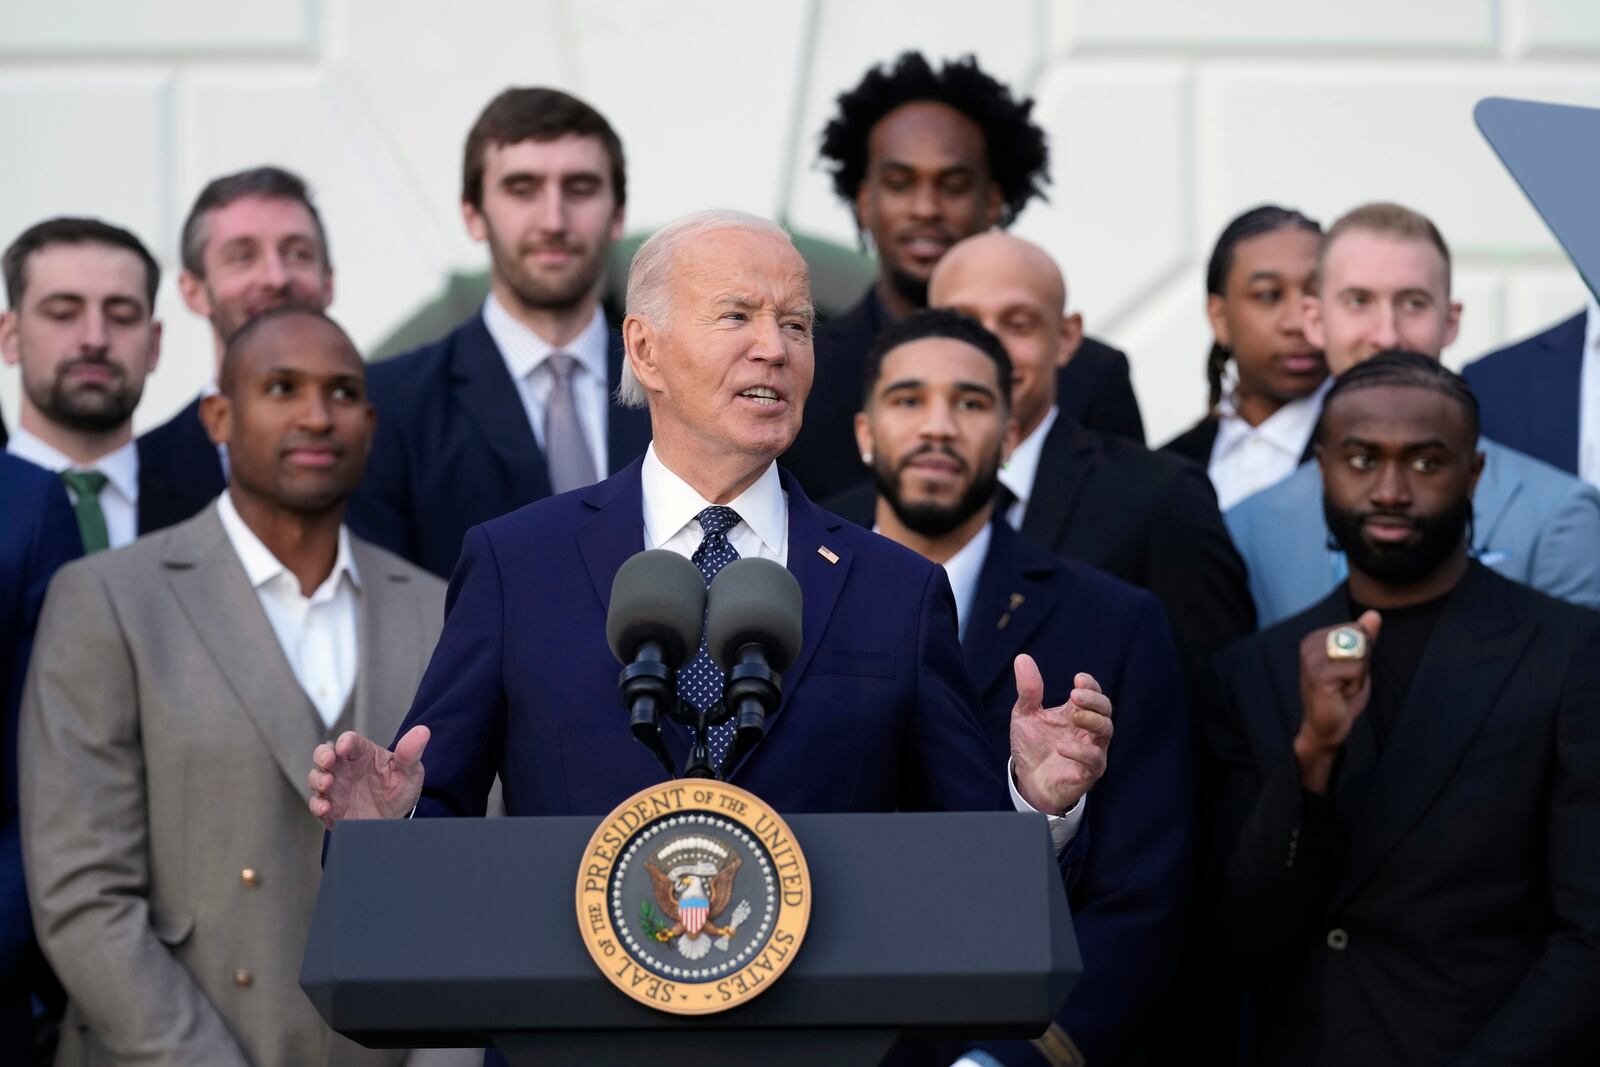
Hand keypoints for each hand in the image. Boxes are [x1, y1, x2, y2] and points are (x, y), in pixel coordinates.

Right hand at [307, 725, 429, 829]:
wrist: (396, 820)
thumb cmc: (400, 789)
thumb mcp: (410, 772)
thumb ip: (411, 753)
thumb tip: (423, 731)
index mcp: (363, 754)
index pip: (350, 741)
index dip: (346, 742)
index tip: (345, 747)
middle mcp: (345, 768)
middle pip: (324, 754)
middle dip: (322, 755)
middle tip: (328, 760)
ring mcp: (336, 788)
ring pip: (316, 777)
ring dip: (318, 779)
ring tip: (328, 784)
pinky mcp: (331, 809)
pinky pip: (317, 804)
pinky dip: (318, 805)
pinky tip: (325, 808)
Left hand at [1009, 655, 1112, 814]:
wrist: (1027, 781)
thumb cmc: (1032, 747)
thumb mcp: (1025, 715)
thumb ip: (1028, 691)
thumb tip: (1022, 658)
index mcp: (1075, 713)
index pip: (1094, 694)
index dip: (1091, 685)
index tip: (1078, 679)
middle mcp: (1088, 730)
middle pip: (1106, 709)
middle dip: (1094, 700)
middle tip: (1075, 695)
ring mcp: (1091, 749)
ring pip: (1107, 731)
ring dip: (1092, 720)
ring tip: (1073, 716)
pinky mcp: (1089, 772)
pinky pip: (1095, 759)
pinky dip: (1081, 751)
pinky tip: (1062, 746)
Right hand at [1294, 610, 1382, 792]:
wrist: (1325, 726)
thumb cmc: (1340, 695)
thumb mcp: (1357, 662)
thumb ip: (1364, 638)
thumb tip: (1373, 614)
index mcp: (1315, 638)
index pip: (1357, 629)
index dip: (1362, 651)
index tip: (1346, 670)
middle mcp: (1309, 645)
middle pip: (1359, 638)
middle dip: (1362, 662)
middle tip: (1346, 681)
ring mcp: (1311, 660)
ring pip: (1358, 654)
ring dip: (1358, 675)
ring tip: (1343, 688)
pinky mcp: (1318, 675)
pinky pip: (1355, 669)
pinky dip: (1355, 685)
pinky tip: (1341, 694)